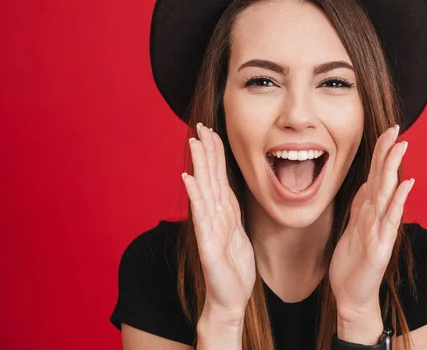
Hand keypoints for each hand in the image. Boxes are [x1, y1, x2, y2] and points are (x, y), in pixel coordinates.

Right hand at [181, 122, 255, 320]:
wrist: (230, 298)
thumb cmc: (233, 267)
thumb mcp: (238, 233)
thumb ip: (231, 212)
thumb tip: (226, 191)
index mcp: (224, 213)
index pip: (218, 177)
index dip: (215, 154)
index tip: (211, 131)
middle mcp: (214, 216)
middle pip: (209, 178)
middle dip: (206, 151)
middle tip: (200, 126)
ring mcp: (209, 228)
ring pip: (204, 191)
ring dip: (199, 165)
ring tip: (194, 144)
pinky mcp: (207, 244)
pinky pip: (201, 217)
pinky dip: (195, 196)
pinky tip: (189, 179)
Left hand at [329, 124, 414, 319]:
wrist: (352, 295)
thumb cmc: (353, 261)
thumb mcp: (354, 227)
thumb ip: (361, 204)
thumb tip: (367, 182)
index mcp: (369, 210)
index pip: (375, 175)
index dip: (380, 153)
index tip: (386, 131)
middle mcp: (378, 217)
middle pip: (383, 179)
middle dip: (388, 153)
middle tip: (396, 128)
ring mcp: (381, 231)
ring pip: (387, 194)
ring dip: (394, 170)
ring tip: (400, 147)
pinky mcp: (380, 247)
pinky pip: (390, 221)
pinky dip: (398, 202)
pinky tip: (405, 185)